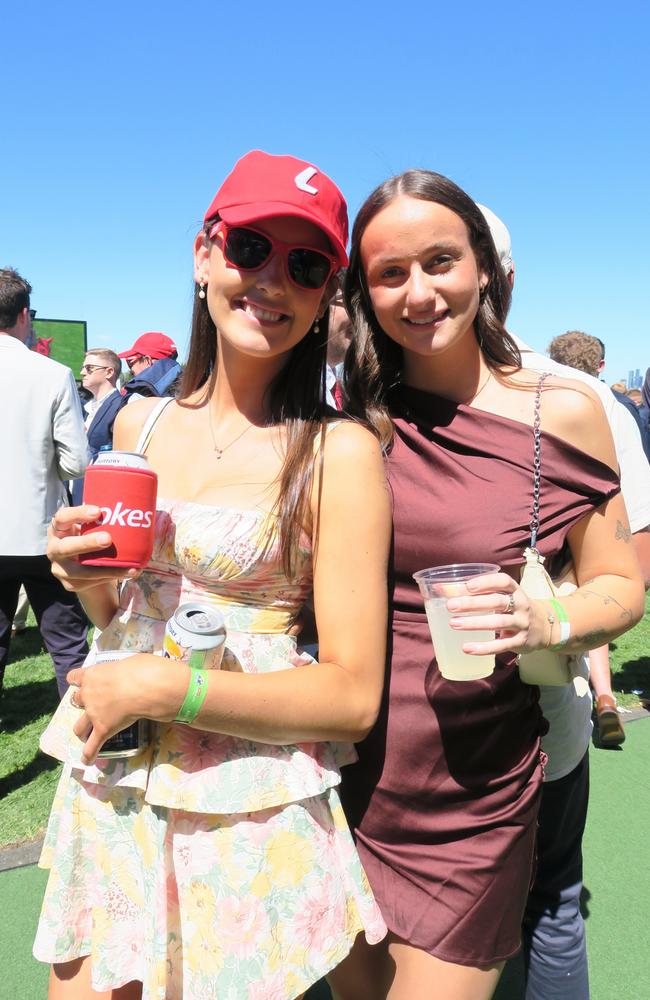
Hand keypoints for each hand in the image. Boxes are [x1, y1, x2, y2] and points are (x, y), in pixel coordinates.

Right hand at [48, 505, 140, 592]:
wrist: (85, 569)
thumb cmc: (90, 538)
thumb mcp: (89, 527)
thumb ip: (101, 520)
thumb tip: (132, 509)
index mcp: (59, 529)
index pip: (62, 518)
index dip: (78, 514)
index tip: (98, 511)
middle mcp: (55, 549)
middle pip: (67, 547)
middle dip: (87, 543)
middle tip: (108, 539)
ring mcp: (60, 569)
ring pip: (81, 571)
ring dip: (107, 569)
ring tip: (130, 567)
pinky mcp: (70, 584)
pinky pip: (92, 581)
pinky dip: (111, 576)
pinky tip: (128, 572)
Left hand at [67, 655, 186, 764]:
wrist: (145, 687)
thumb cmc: (141, 669)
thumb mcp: (127, 662)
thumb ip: (120, 671)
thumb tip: (128, 674)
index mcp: (92, 675)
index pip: (74, 677)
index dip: (77, 680)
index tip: (81, 682)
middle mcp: (88, 694)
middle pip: (76, 701)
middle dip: (84, 703)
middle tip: (97, 704)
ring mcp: (93, 714)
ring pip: (79, 726)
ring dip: (83, 729)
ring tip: (88, 733)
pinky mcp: (102, 729)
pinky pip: (92, 746)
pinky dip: (88, 755)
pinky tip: (87, 761)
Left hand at [445, 571, 548, 656]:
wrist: (546, 627)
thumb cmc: (515, 608)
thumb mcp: (503, 597)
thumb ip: (479, 593)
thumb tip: (440, 588)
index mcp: (515, 590)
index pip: (503, 581)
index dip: (486, 582)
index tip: (468, 585)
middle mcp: (520, 605)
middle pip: (497, 601)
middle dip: (473, 603)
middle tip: (451, 606)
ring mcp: (522, 624)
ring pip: (498, 623)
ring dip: (474, 623)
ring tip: (453, 624)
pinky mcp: (521, 642)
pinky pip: (501, 645)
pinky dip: (484, 648)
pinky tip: (467, 648)